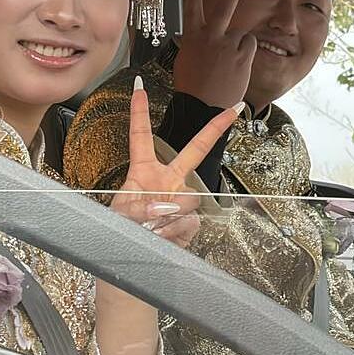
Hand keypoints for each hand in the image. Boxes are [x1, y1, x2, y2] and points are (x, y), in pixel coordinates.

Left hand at [110, 76, 239, 248]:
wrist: (131, 268)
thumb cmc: (120, 236)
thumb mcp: (120, 215)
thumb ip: (140, 206)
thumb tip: (166, 204)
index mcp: (143, 173)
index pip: (140, 136)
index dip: (139, 111)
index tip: (138, 85)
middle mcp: (166, 182)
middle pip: (194, 151)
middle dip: (214, 130)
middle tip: (233, 110)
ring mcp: (180, 202)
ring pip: (189, 198)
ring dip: (170, 214)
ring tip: (152, 228)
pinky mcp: (191, 222)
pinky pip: (190, 221)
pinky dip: (174, 232)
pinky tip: (163, 237)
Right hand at [172, 0, 257, 108]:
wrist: (202, 107)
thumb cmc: (192, 87)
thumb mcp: (186, 61)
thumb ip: (196, 45)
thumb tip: (201, 38)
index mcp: (192, 39)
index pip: (192, 10)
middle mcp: (210, 38)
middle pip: (223, 9)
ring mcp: (227, 47)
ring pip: (241, 34)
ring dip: (238, 43)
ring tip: (230, 62)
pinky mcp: (241, 57)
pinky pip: (249, 45)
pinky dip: (246, 52)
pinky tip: (238, 64)